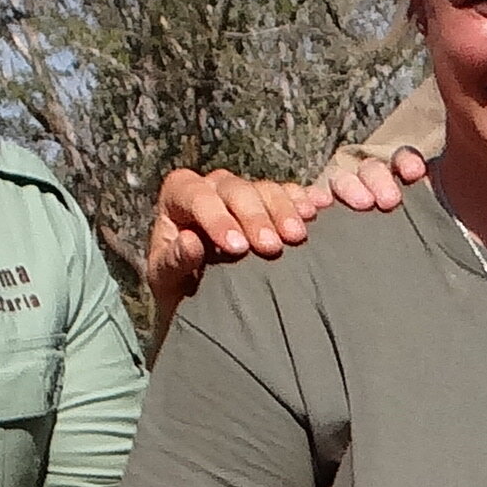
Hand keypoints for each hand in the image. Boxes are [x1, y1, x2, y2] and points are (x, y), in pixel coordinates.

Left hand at [147, 164, 324, 323]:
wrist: (201, 298)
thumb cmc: (178, 287)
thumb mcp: (165, 280)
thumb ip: (173, 261)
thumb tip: (190, 241)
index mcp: (179, 196)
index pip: (195, 195)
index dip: (216, 217)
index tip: (236, 247)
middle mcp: (213, 188)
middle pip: (237, 189)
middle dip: (256, 217)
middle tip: (271, 248)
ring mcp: (245, 193)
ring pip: (267, 189)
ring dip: (285, 210)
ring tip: (298, 237)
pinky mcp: (272, 202)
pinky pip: (292, 193)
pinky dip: (306, 200)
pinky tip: (320, 208)